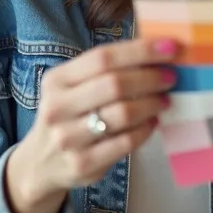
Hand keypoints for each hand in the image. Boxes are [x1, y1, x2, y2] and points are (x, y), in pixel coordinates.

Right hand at [5, 38, 177, 212]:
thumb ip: (105, 71)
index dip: (140, 50)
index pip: (103, 57)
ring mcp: (68, 138)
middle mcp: (57, 108)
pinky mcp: (82, 164)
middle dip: (150, 78)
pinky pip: (126, 142)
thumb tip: (158, 52)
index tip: (170, 47)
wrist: (41, 163)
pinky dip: (145, 130)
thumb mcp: (73, 88)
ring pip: (122, 114)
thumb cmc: (69, 115)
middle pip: (114, 84)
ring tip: (164, 100)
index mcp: (56, 80)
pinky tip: (152, 123)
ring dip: (151, 104)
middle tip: (170, 77)